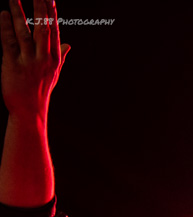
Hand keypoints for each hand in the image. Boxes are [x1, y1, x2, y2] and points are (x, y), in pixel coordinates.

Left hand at [0, 0, 68, 119]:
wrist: (30, 111)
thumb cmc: (40, 92)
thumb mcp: (54, 74)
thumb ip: (60, 57)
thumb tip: (68, 45)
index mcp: (54, 59)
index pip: (54, 31)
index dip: (51, 14)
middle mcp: (43, 59)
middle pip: (43, 29)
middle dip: (39, 9)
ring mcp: (29, 62)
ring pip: (25, 33)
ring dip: (19, 13)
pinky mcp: (13, 65)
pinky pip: (9, 43)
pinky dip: (6, 28)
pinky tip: (4, 15)